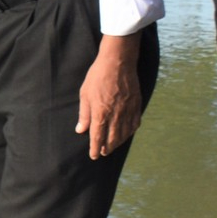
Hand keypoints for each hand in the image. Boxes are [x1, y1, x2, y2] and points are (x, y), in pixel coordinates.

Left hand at [76, 35, 142, 159]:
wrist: (118, 62)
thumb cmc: (98, 76)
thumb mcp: (85, 94)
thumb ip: (84, 114)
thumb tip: (80, 130)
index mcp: (101, 113)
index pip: (97, 137)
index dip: (95, 148)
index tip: (93, 155)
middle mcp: (116, 115)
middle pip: (112, 139)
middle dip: (107, 148)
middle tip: (102, 152)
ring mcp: (128, 111)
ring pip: (124, 134)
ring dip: (118, 142)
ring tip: (113, 146)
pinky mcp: (136, 105)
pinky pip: (134, 124)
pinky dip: (130, 132)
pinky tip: (127, 133)